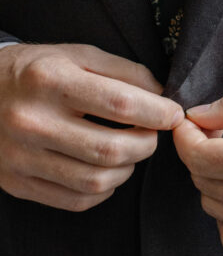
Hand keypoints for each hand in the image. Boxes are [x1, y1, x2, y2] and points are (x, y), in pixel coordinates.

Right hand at [0, 43, 182, 211]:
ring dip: (127, 170)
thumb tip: (161, 95)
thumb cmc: (35, 71)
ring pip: (95, 181)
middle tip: (152, 135)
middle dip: (146, 145)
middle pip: (110, 149)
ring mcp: (21, 157)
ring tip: (130, 152)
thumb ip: (123, 71)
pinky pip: (74, 201)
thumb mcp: (76, 55)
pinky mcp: (17, 184)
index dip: (156, 112)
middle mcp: (33, 121)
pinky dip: (102, 190)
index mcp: (50, 80)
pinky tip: (106, 171)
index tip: (173, 114)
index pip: (119, 103)